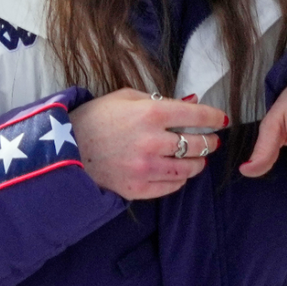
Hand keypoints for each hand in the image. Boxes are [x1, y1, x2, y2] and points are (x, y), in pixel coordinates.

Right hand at [71, 89, 227, 199]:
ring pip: (189, 169)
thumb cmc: (96, 117)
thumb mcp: (126, 97)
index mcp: (150, 113)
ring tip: (198, 158)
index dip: (214, 117)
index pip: (196, 115)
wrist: (65, 149)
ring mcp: (146, 168)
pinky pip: (172, 186)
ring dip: (198, 162)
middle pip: (198, 145)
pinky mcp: (138, 188)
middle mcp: (152, 141)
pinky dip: (180, 178)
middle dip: (209, 142)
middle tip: (211, 141)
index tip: (221, 120)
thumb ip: (160, 99)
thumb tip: (190, 102)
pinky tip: (177, 171)